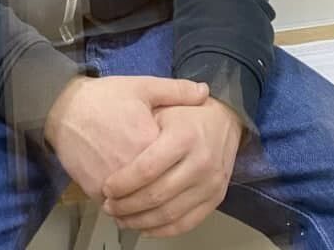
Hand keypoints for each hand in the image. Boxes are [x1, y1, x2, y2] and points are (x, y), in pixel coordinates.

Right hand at [43, 75, 208, 200]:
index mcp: (150, 140)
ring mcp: (114, 182)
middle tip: (176, 190)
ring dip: (149, 209)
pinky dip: (127, 210)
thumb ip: (176, 91)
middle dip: (170, 195)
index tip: (188, 163)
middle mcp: (133, 166)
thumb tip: (206, 92)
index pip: (177, 165)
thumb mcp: (142, 86)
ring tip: (156, 204)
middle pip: (161, 191)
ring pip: (140, 207)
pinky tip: (132, 203)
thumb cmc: (104, 97)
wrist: (64, 109)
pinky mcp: (96, 191)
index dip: (185, 166)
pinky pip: (118, 208)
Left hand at [101, 98, 241, 237]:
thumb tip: (114, 138)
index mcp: (185, 137)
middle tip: (109, 206)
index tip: (107, 187)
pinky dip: (162, 230)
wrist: (226, 120)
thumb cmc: (188, 112)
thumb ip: (140, 118)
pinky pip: (186, 223)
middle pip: (157, 195)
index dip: (123, 182)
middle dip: (127, 206)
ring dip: (140, 221)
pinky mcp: (216, 198)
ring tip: (121, 218)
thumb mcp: (164, 102)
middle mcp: (201, 162)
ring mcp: (211, 184)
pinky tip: (144, 226)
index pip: (148, 168)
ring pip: (170, 214)